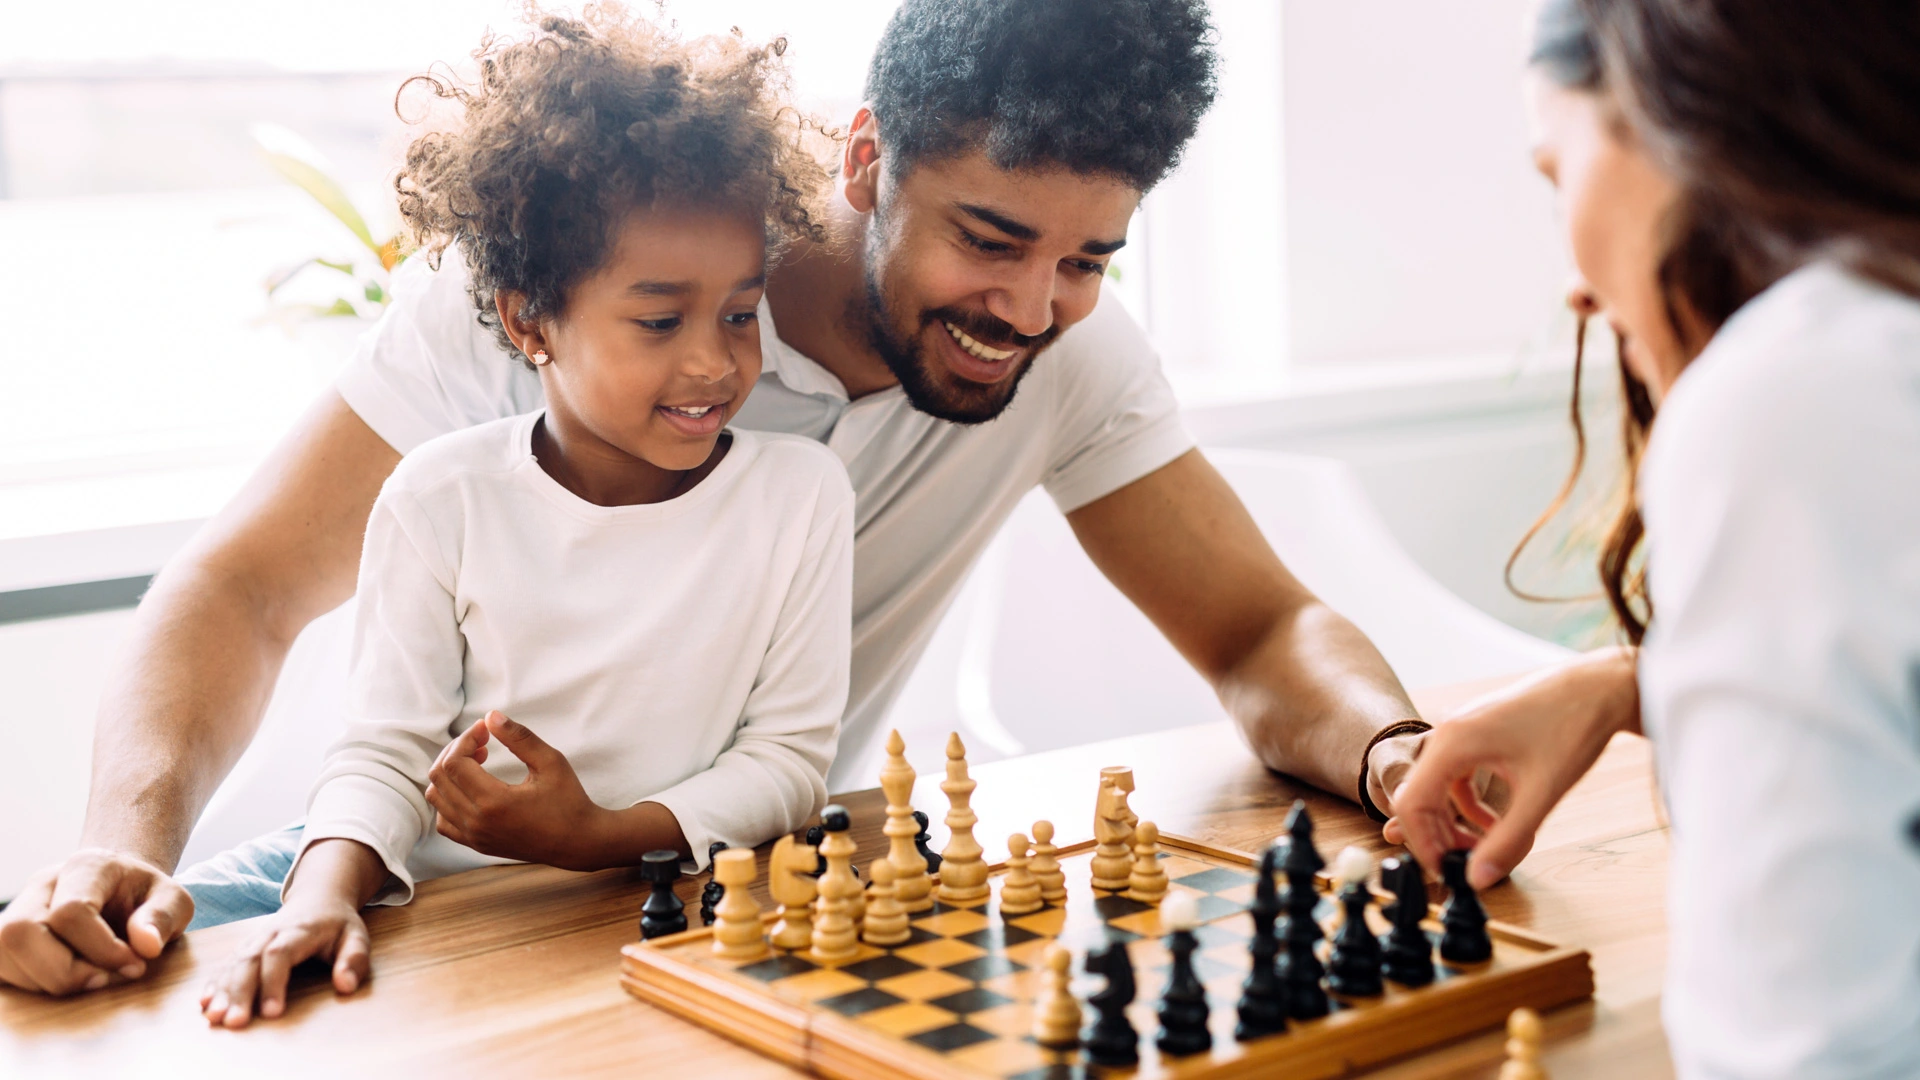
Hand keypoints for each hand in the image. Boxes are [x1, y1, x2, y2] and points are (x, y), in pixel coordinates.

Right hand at [0, 849, 193, 994]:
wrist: (121, 889)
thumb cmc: (145, 897)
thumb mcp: (173, 900)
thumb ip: (163, 917)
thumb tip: (146, 945)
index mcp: (86, 867)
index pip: (71, 911)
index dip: (101, 949)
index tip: (134, 965)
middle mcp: (42, 884)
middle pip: (20, 931)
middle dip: (62, 972)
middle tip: (103, 981)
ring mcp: (18, 908)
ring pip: (2, 951)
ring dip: (44, 981)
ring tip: (87, 980)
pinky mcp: (7, 937)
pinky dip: (30, 983)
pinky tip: (66, 981)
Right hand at [199, 897, 368, 1027]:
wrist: (318, 898)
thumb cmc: (338, 924)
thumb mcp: (356, 936)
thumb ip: (355, 959)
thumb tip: (346, 986)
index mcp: (299, 930)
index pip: (280, 954)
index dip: (273, 982)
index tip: (272, 1013)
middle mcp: (270, 933)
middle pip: (250, 961)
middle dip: (240, 993)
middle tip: (235, 1022)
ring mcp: (255, 939)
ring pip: (234, 963)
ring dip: (222, 991)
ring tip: (214, 1018)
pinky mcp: (245, 947)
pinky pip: (226, 964)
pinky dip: (215, 983)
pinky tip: (205, 1003)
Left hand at [425, 711, 607, 869]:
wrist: (578, 842)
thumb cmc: (569, 801)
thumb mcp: (551, 762)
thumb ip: (520, 737)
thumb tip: (490, 716)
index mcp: (494, 802)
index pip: (454, 762)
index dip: (465, 738)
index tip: (486, 729)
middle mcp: (477, 822)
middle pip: (439, 777)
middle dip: (456, 750)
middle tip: (482, 741)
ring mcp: (474, 836)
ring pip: (436, 797)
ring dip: (450, 773)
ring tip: (477, 762)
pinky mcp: (476, 844)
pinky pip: (444, 820)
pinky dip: (448, 799)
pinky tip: (471, 787)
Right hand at [1382, 647, 1639, 888]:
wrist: (1599, 687)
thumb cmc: (1572, 727)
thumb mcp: (1540, 793)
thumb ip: (1507, 840)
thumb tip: (1479, 878)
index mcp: (1453, 743)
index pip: (1412, 804)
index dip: (1424, 844)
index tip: (1447, 871)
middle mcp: (1449, 733)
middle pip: (1419, 797)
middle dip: (1438, 836)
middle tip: (1466, 866)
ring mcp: (1462, 730)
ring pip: (1437, 788)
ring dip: (1453, 822)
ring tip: (1482, 847)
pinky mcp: (1478, 732)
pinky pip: (1456, 776)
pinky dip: (1468, 804)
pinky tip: (1494, 822)